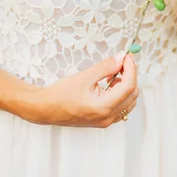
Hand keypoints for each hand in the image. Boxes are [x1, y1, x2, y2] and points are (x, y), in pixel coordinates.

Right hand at [18, 51, 138, 127]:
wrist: (45, 108)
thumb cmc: (60, 94)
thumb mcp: (84, 77)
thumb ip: (106, 67)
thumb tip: (120, 58)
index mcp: (104, 107)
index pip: (128, 86)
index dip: (131, 69)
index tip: (127, 56)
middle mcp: (107, 117)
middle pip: (132, 94)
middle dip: (130, 75)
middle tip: (122, 61)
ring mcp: (106, 121)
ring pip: (128, 101)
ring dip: (126, 85)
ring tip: (114, 71)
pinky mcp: (102, 120)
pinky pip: (120, 107)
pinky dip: (120, 93)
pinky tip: (110, 83)